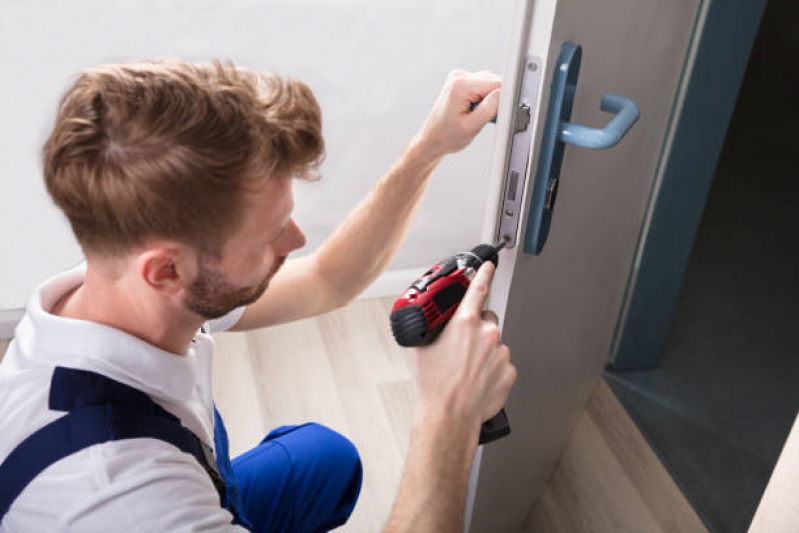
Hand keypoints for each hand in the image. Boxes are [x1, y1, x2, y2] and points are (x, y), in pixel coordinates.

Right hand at [413, 261, 516, 434]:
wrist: (450, 415)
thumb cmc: (436, 386)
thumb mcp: (425, 348)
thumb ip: (435, 329)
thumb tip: (436, 323)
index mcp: (464, 323)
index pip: (478, 290)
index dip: (484, 274)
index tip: (489, 266)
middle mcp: (486, 334)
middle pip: (488, 320)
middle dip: (478, 330)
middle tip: (464, 348)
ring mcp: (501, 352)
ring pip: (495, 344)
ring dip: (485, 352)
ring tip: (469, 370)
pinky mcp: (510, 370)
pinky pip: (502, 363)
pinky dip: (493, 369)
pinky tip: (479, 379)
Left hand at [416, 70, 500, 158]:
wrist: (432, 139)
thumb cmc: (447, 137)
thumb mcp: (472, 127)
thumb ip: (489, 108)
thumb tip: (504, 93)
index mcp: (460, 85)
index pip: (496, 84)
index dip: (502, 99)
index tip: (497, 113)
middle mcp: (459, 76)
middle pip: (494, 81)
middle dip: (495, 100)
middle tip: (484, 117)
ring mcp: (459, 77)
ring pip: (490, 83)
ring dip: (489, 99)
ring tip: (477, 114)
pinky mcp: (461, 82)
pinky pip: (482, 85)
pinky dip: (483, 98)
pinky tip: (475, 109)